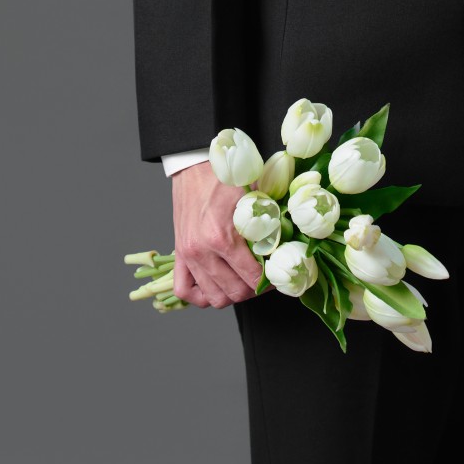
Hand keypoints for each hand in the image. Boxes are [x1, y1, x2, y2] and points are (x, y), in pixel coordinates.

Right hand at [170, 163, 263, 309]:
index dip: (269, 281)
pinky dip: (201, 295)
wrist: (194, 166)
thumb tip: (284, 249)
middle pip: (234, 293)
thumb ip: (269, 225)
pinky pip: (185, 291)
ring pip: (213, 298)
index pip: (252, 277)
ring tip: (243, 282)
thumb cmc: (225, 178)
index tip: (276, 276)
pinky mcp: (178, 254)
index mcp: (222, 237)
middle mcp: (202, 251)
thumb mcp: (254, 197)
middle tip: (263, 279)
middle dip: (253, 290)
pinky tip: (216, 285)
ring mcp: (188, 255)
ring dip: (231, 294)